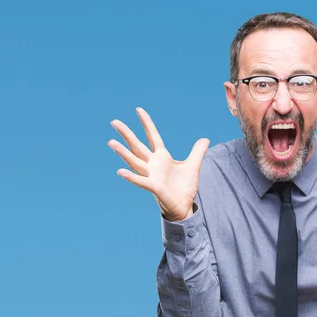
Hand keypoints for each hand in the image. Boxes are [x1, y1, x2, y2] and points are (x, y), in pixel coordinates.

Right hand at [108, 107, 209, 221]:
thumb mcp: (194, 165)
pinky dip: (131, 177)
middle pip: (137, 146)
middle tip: (114, 121)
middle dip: (126, 134)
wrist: (184, 206)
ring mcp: (151, 176)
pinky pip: (141, 181)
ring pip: (134, 161)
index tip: (138, 110)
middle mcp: (153, 164)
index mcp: (162, 157)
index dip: (146, 123)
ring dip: (123, 152)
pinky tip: (120, 171)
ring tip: (111, 142)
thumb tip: (205, 139)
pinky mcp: (154, 187)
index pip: (152, 136)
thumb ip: (198, 152)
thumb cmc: (184, 187)